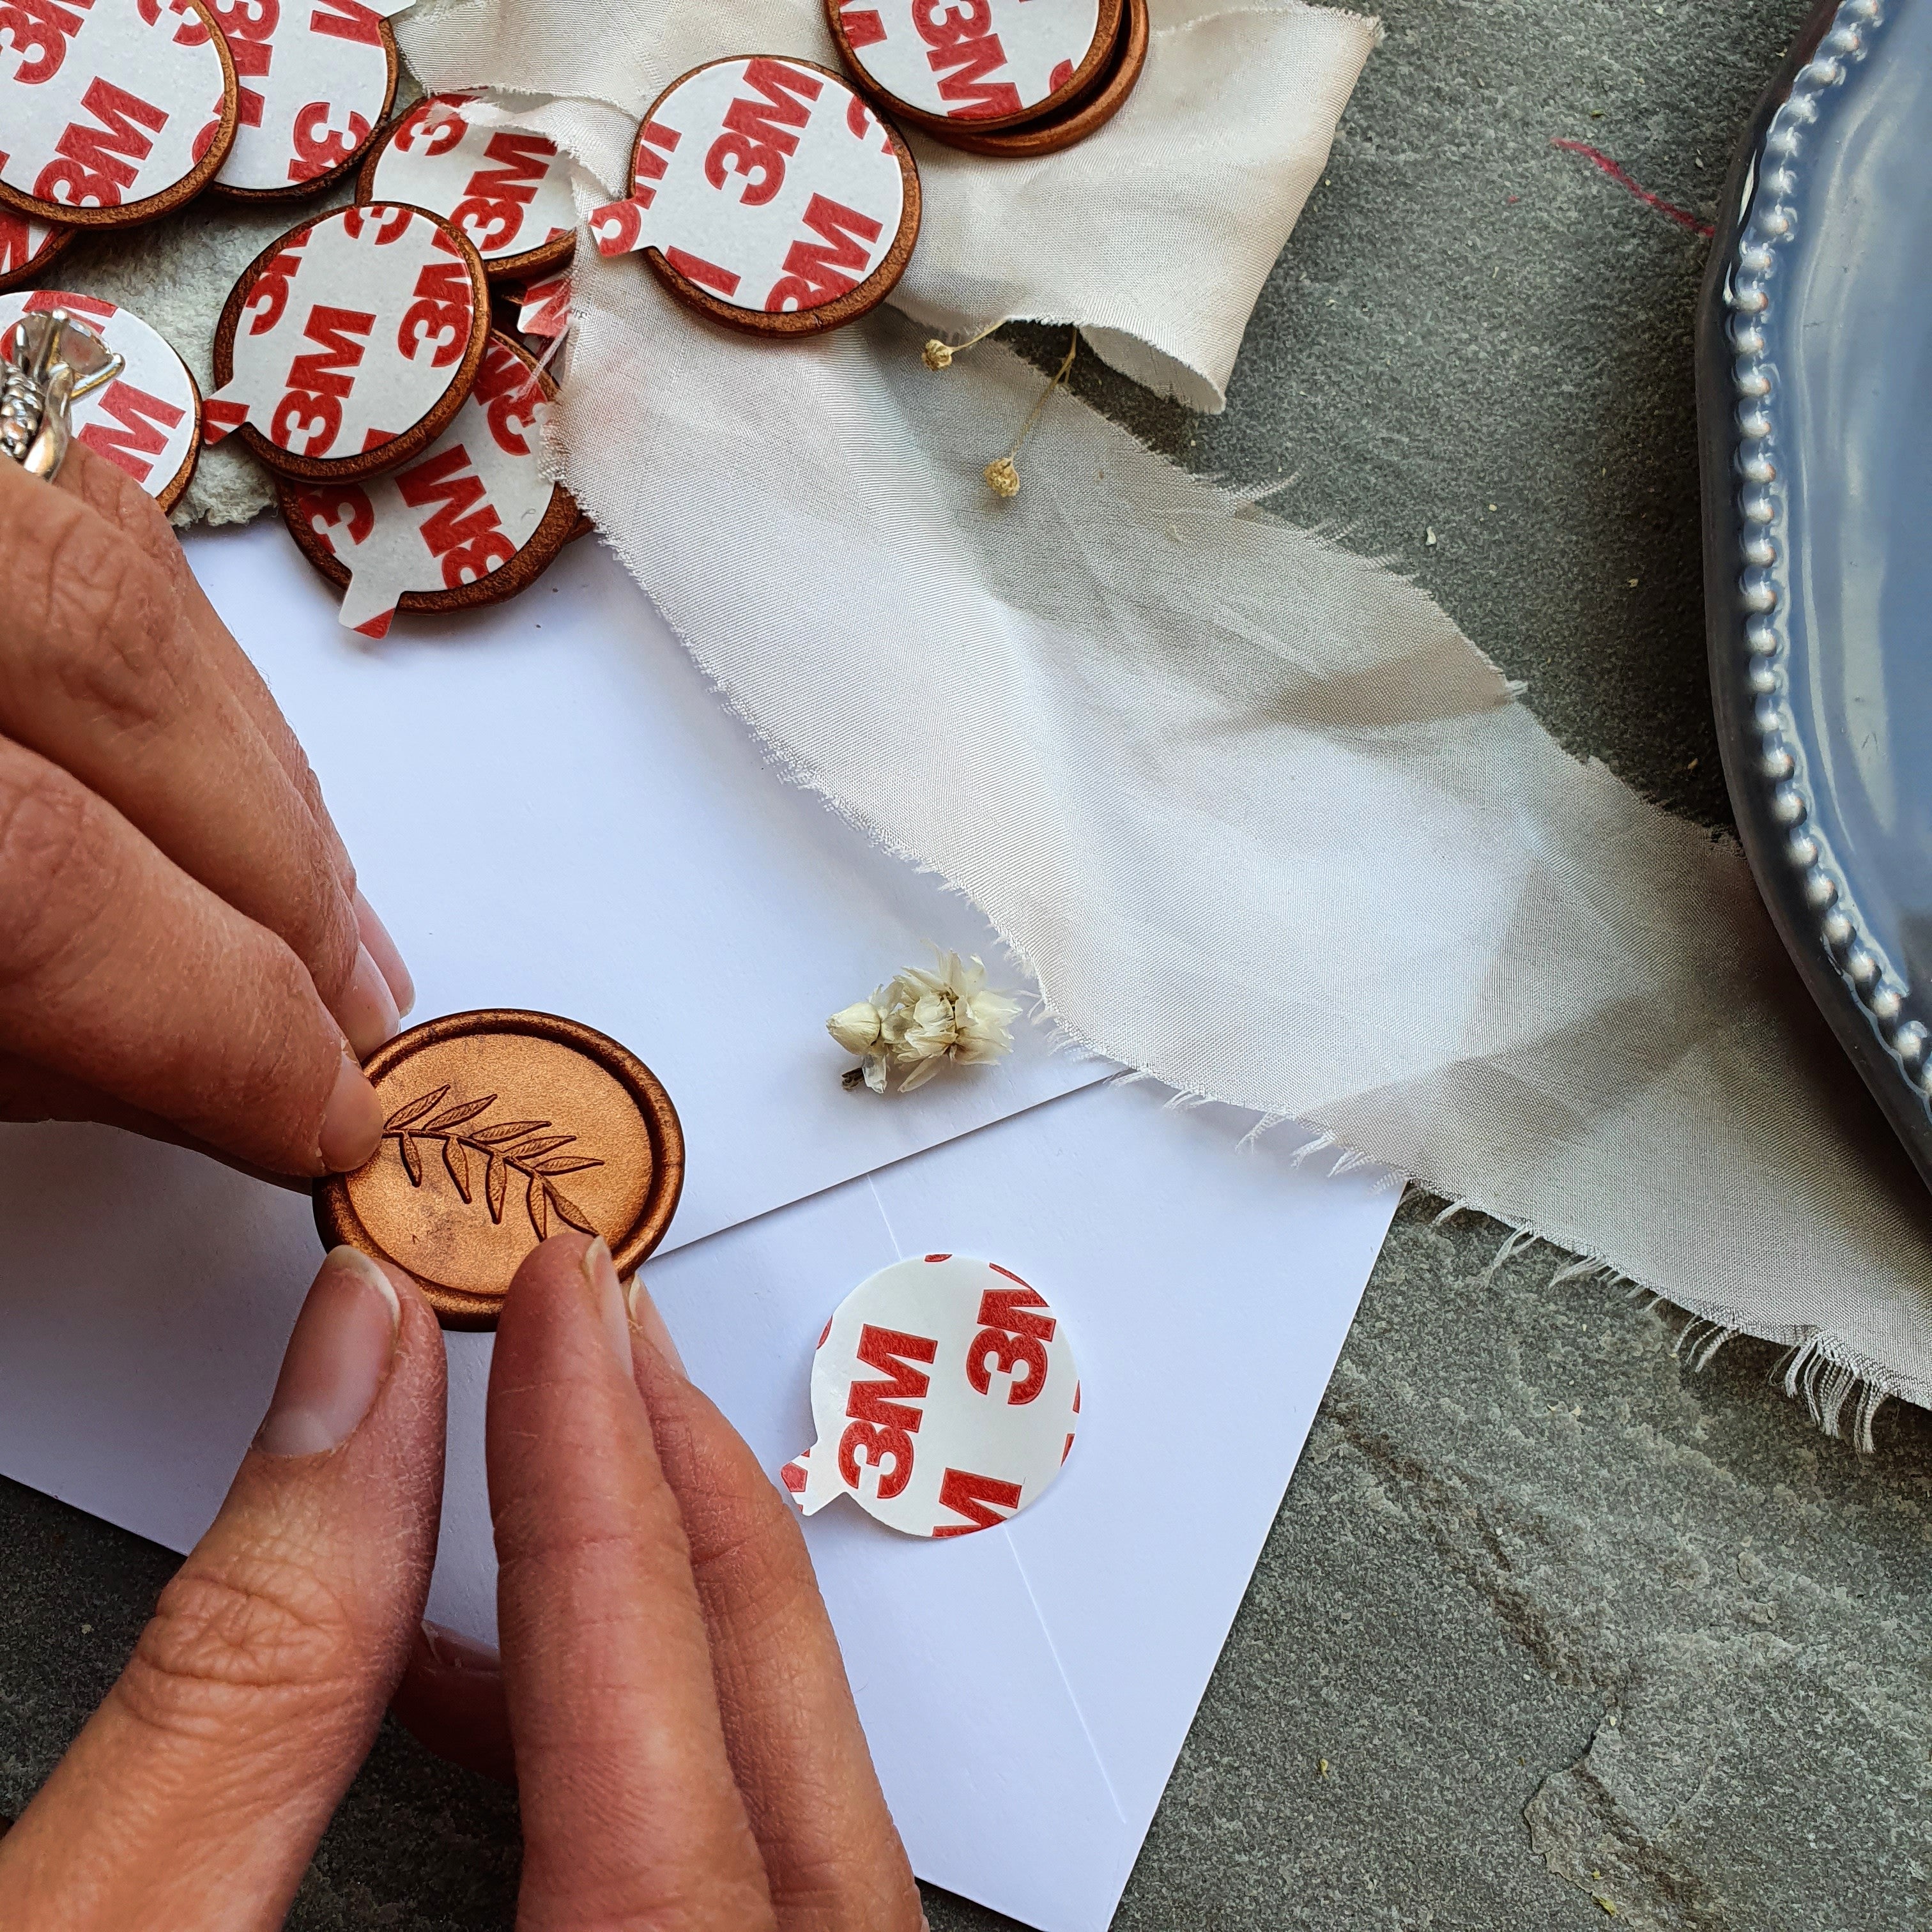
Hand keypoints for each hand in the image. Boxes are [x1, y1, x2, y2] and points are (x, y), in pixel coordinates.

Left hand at [0, 443, 410, 1175]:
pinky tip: (228, 742)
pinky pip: (86, 490)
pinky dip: (182, 641)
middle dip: (276, 872)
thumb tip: (213, 1078)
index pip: (39, 873)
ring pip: (117, 560)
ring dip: (253, 753)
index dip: (222, 1016)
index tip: (320, 1112)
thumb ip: (2, 1041)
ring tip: (324, 899)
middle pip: (110, 673)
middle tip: (352, 1011)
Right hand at [0, 1234, 922, 1930]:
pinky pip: (715, 1912)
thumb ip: (246, 1676)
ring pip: (772, 1854)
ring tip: (543, 1487)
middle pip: (783, 1801)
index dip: (602, 1485)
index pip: (659, 1745)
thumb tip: (352, 1389)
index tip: (570, 1310)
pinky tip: (493, 1711)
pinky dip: (628, 1784)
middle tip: (609, 1351)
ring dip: (662, 1650)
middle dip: (686, 1530)